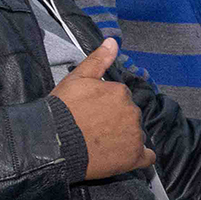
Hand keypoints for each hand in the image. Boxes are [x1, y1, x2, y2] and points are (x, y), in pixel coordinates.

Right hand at [50, 39, 154, 179]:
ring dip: (125, 138)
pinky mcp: (133, 157)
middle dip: (117, 122)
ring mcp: (135, 136)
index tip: (93, 113)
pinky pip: (147, 157)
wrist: (53, 142)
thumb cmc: (63, 110)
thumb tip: (113, 42)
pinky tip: (126, 156)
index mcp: (121, 92)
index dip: (107, 107)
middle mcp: (133, 112)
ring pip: (136, 135)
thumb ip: (98, 60)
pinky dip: (140, 156)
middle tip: (95, 130)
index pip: (121, 99)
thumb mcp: (77, 78)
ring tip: (102, 144)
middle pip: (130, 116)